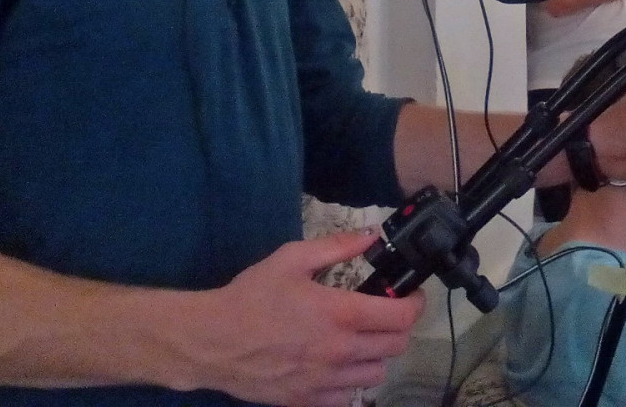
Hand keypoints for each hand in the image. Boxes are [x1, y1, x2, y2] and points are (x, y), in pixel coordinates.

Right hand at [183, 230, 423, 406]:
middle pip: (396, 347)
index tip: (410, 295)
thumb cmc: (252, 297)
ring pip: (377, 375)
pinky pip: (349, 398)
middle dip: (399, 327)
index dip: (414, 304)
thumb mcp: (292, 258)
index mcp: (340, 314)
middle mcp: (340, 352)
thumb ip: (337, 246)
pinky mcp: (308, 401)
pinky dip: (352, 382)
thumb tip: (372, 235)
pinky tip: (339, 365)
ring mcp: (325, 381)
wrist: (211, 341)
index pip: (401, 316)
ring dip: (378, 356)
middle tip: (386, 314)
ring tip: (363, 339)